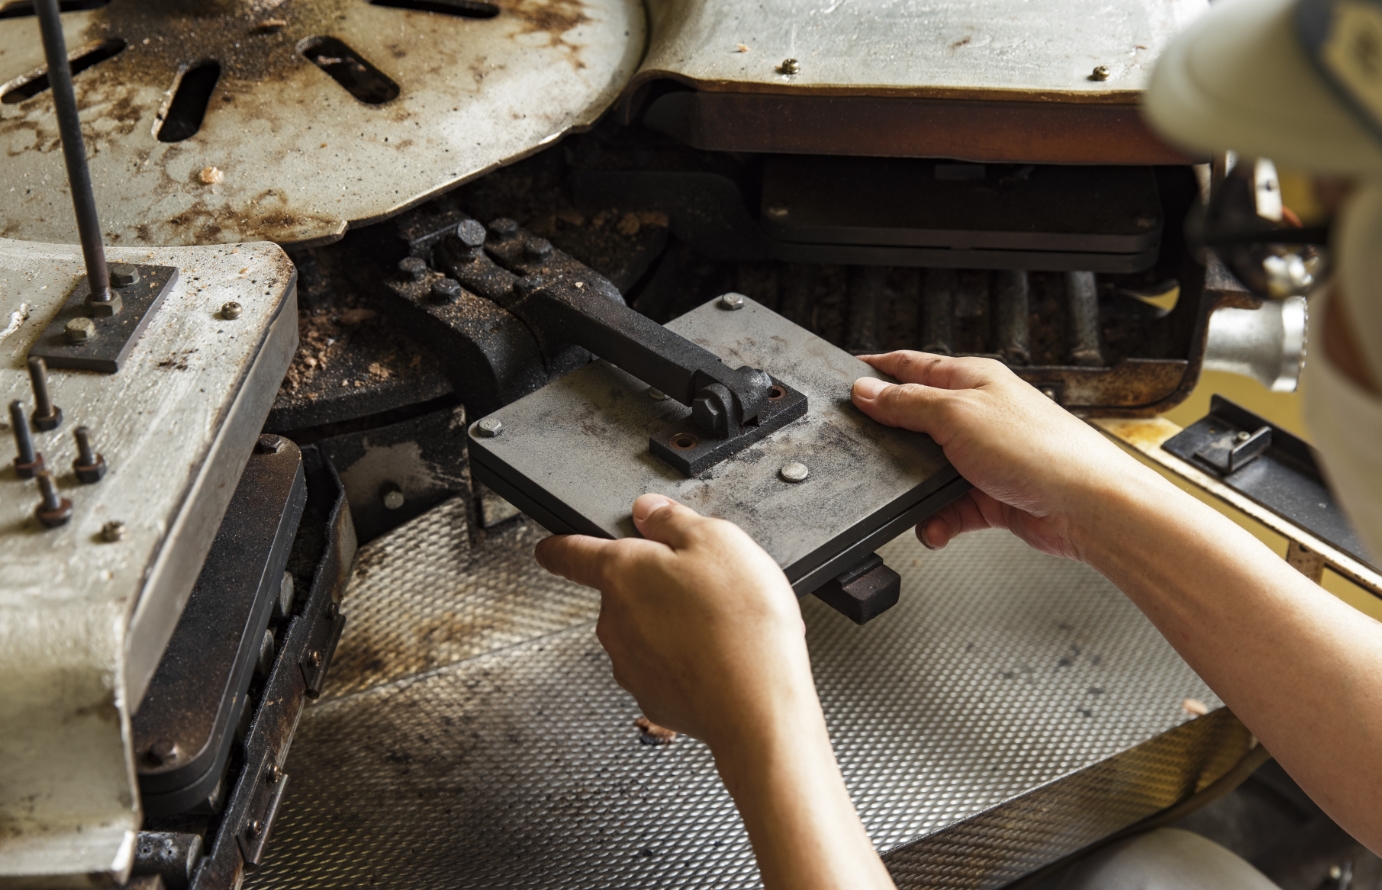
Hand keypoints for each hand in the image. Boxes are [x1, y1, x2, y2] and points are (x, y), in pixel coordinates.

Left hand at [534, 493, 812, 748]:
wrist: (757, 708)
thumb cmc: (741, 624)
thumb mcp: (719, 541)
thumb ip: (674, 519)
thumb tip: (648, 510)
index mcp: (623, 572)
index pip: (569, 554)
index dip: (559, 546)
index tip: (549, 548)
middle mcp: (614, 620)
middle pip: (623, 592)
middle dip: (656, 585)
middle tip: (703, 586)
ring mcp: (629, 663)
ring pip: (645, 630)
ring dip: (674, 624)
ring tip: (723, 625)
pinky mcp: (651, 697)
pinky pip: (664, 667)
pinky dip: (686, 660)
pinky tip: (721, 656)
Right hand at [851, 351, 1154, 560]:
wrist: (1086, 505)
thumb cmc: (1041, 449)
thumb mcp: (956, 415)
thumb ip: (906, 404)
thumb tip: (868, 391)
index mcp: (972, 380)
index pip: (912, 366)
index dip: (878, 370)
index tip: (848, 376)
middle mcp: (979, 415)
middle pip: (917, 421)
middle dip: (892, 439)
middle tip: (868, 449)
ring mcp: (985, 456)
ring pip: (929, 471)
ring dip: (916, 490)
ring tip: (910, 499)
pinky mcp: (991, 495)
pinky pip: (949, 507)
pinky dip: (938, 519)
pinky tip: (935, 526)